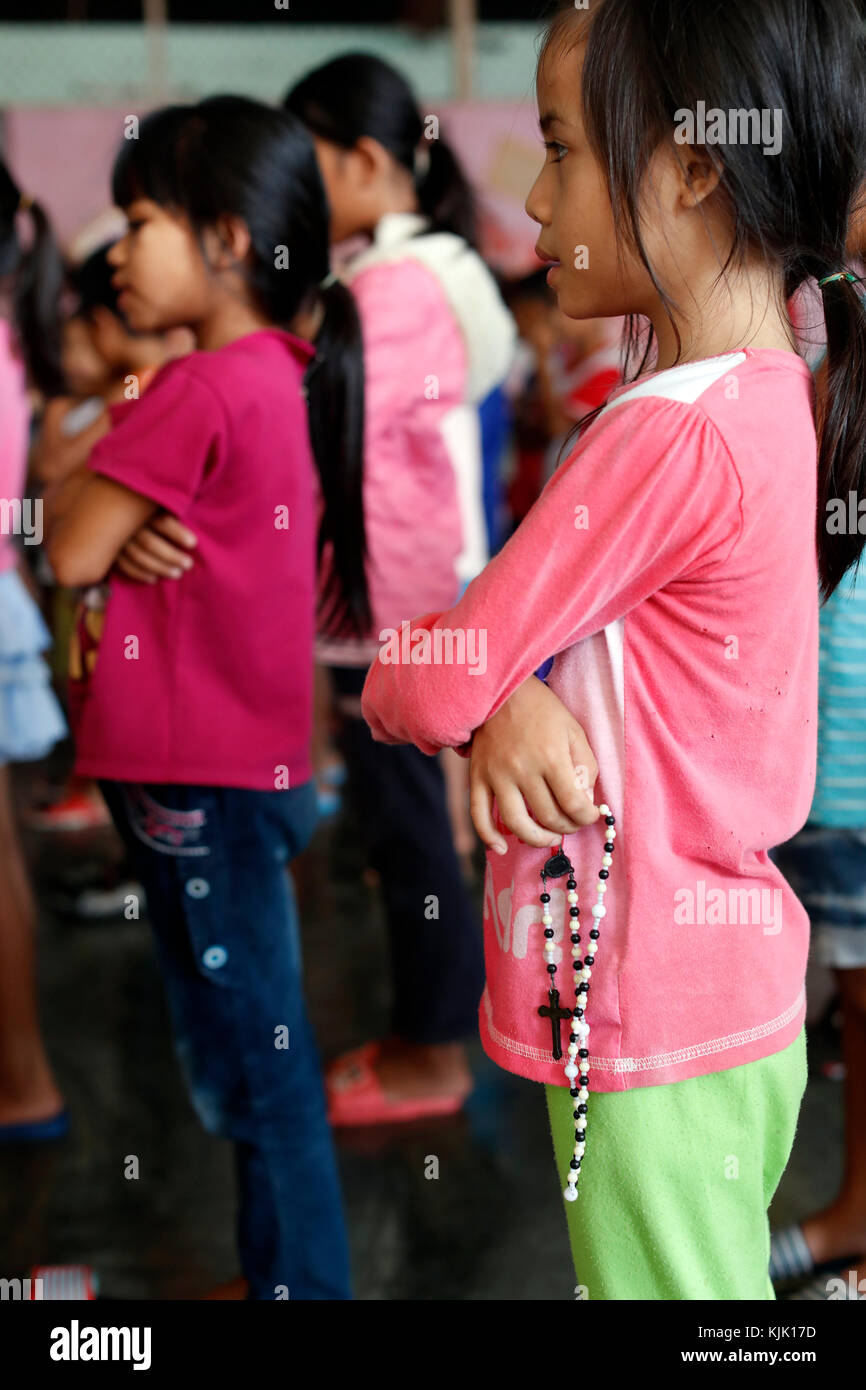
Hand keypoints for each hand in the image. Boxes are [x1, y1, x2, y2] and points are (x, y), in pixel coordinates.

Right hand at [115, 513, 197, 583]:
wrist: (113, 509)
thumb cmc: (151, 508)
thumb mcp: (161, 504)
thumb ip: (175, 510)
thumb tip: (196, 527)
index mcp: (143, 508)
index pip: (161, 521)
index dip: (178, 533)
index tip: (193, 543)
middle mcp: (128, 523)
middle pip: (149, 542)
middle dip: (171, 556)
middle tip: (188, 564)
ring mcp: (116, 537)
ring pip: (138, 556)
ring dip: (159, 567)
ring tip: (177, 573)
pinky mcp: (110, 550)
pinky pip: (123, 565)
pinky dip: (139, 574)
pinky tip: (153, 579)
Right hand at [469, 674, 600, 852]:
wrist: (501, 691)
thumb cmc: (542, 710)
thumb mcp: (574, 730)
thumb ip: (585, 766)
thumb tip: (585, 800)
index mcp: (549, 756)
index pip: (573, 803)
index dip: (586, 817)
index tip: (590, 815)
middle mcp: (522, 769)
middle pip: (548, 816)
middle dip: (567, 826)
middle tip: (572, 823)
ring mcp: (496, 775)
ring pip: (516, 823)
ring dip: (537, 839)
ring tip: (549, 837)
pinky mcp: (477, 777)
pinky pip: (479, 815)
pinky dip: (488, 837)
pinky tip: (501, 849)